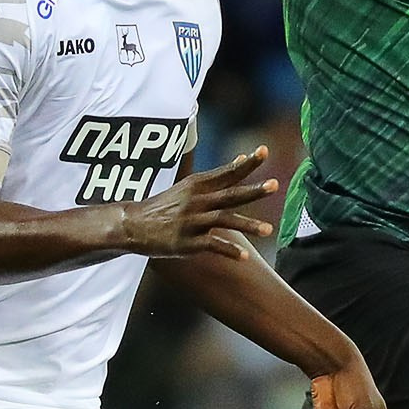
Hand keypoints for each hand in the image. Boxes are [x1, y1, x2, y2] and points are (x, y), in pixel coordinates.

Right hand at [120, 146, 278, 257]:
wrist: (133, 224)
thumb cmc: (165, 204)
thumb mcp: (189, 186)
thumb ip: (218, 176)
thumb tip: (242, 159)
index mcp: (197, 185)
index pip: (227, 172)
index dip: (246, 163)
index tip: (264, 151)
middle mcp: (196, 201)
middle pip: (230, 194)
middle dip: (253, 190)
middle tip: (275, 184)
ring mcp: (192, 222)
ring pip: (224, 220)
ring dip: (248, 225)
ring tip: (269, 230)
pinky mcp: (187, 242)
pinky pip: (211, 245)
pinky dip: (228, 251)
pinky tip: (243, 257)